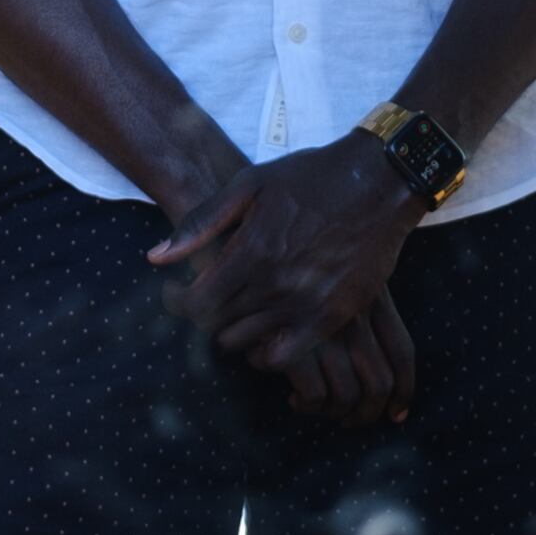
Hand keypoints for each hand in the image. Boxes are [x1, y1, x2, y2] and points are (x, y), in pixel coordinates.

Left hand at [155, 133, 423, 423]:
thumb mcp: (250, 185)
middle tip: (205, 301)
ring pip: (246, 343)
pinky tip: (263, 334)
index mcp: (250, 251)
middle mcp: (275, 284)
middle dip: (202, 316)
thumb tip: (156, 259)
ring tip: (233, 313)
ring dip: (232, 332)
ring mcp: (306, 305)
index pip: (195, 303)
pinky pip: (286, 356)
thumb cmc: (310, 177)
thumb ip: (202, 223)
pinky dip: (267, 353)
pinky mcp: (333, 317)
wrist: (379, 183)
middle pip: (216, 326)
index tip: (175, 295)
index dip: (177, 303)